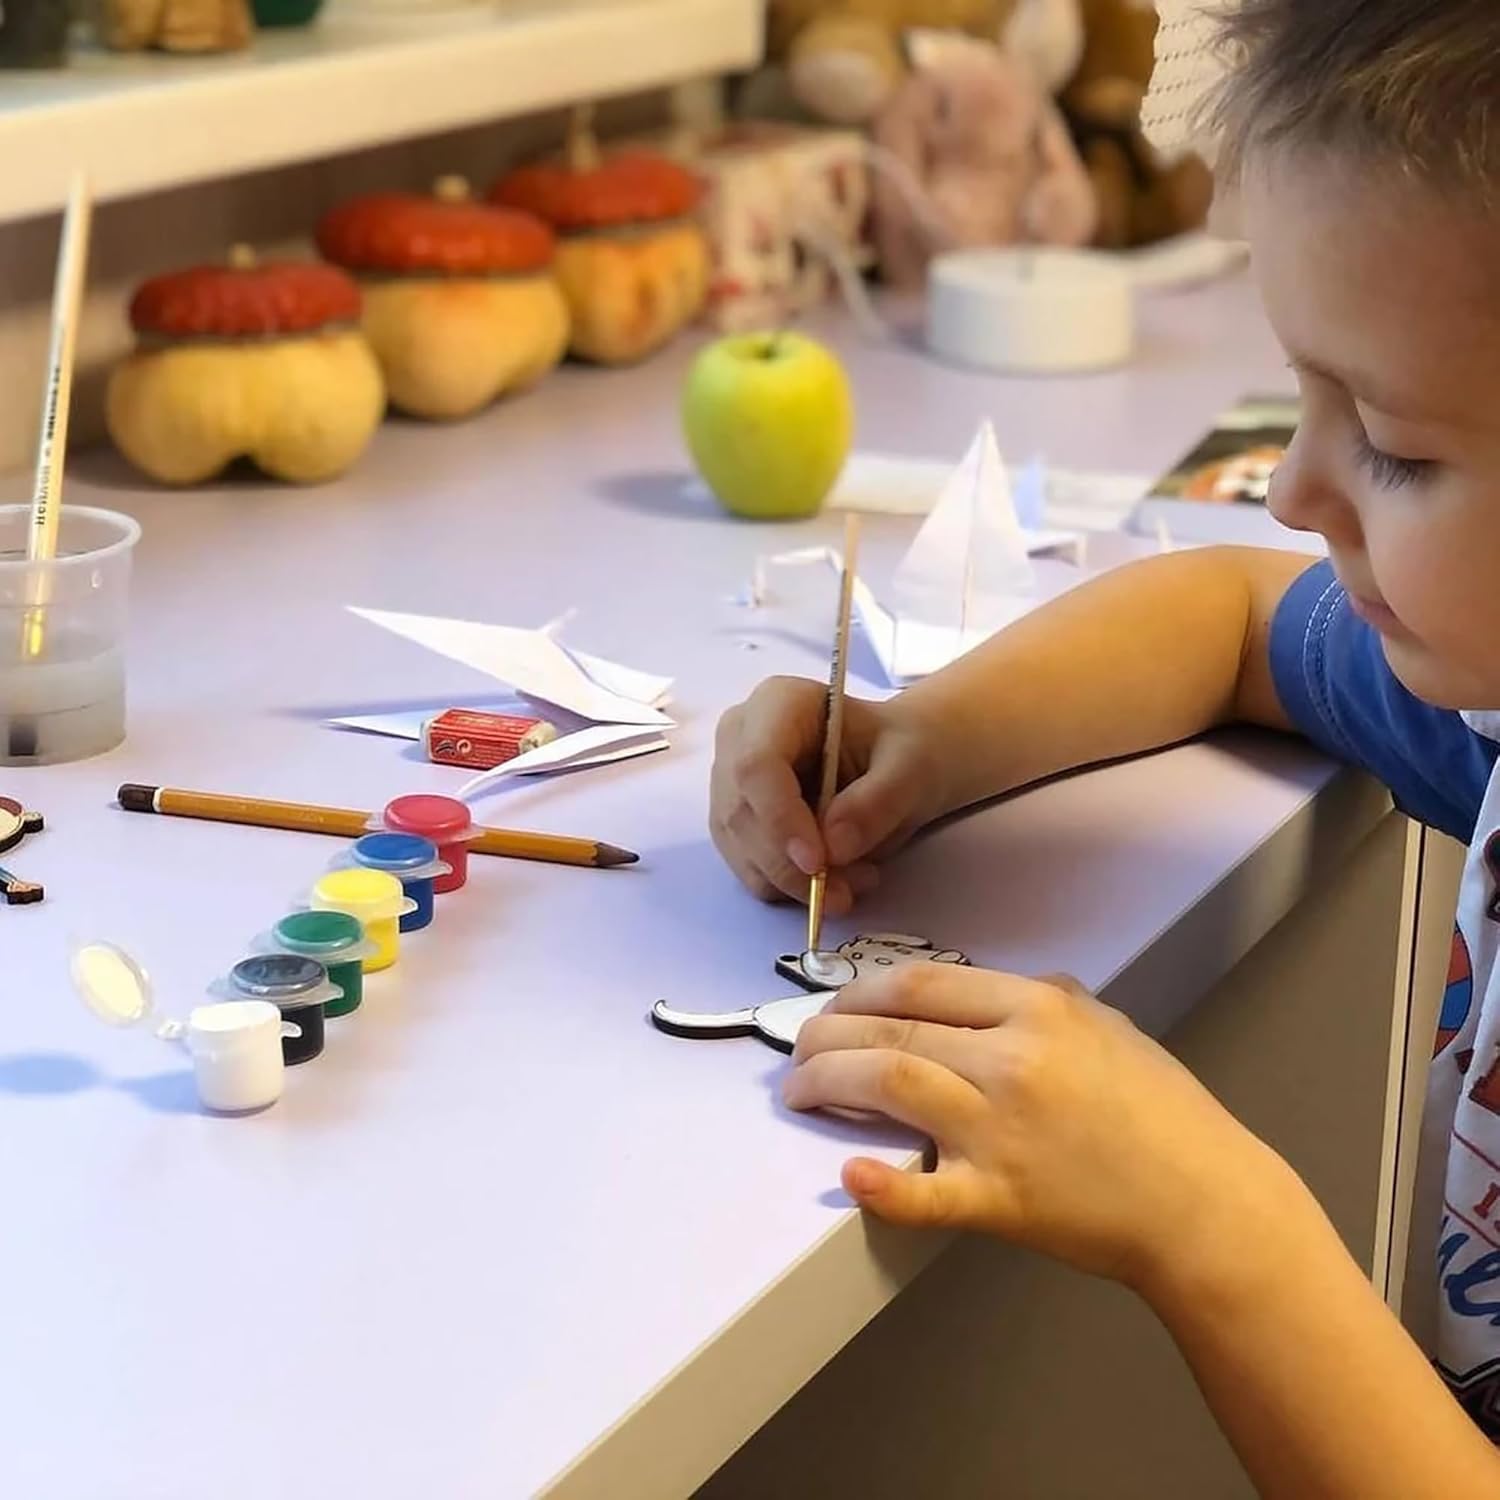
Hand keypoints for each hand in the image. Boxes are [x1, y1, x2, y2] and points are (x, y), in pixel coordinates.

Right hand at [709, 677, 948, 913]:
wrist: (897, 764)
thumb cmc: (901, 750)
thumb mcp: (910, 766)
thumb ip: (876, 801)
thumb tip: (835, 848)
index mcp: (777, 703)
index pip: (757, 764)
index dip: (780, 817)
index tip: (818, 863)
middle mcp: (740, 740)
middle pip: (741, 813)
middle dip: (791, 865)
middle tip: (847, 892)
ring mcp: (732, 785)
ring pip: (742, 850)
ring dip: (795, 883)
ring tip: (857, 882)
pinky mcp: (738, 827)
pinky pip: (751, 871)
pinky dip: (791, 890)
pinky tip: (836, 881)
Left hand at [785, 964, 1281, 1290]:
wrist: (1205, 1203)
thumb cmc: (1164, 1112)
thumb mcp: (1112, 1027)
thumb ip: (1050, 999)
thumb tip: (1000, 990)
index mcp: (1038, 1010)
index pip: (921, 984)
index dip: (859, 990)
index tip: (834, 1004)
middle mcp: (1011, 1059)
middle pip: (895, 1029)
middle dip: (829, 1033)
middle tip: (798, 1045)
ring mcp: (1001, 1130)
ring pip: (893, 1083)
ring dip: (830, 1082)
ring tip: (798, 1089)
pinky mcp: (1001, 1200)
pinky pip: (928, 1193)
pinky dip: (883, 1185)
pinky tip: (847, 1174)